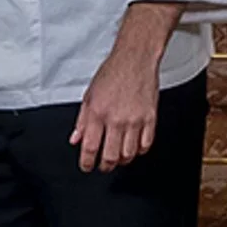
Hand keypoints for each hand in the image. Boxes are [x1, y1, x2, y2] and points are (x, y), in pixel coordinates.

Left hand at [70, 48, 159, 173]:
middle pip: (111, 156)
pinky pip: (146, 144)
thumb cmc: (112, 73)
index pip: (90, 147)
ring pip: (129, 154)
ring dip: (122, 160)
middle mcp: (116, 119)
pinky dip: (139, 151)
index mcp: (98, 112)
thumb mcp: (89, 95)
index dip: (87, 162)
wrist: (135, 60)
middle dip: (104, 166)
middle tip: (102, 166)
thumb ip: (82, 120)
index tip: (86, 166)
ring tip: (117, 158)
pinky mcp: (150, 118)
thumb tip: (76, 138)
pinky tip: (133, 148)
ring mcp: (135, 120)